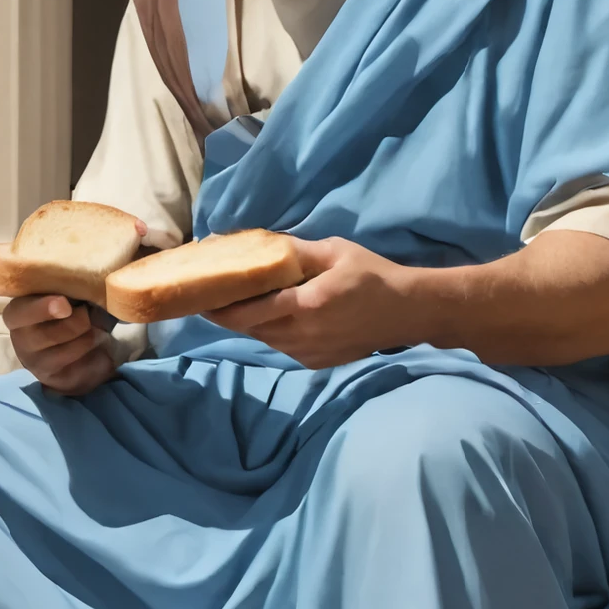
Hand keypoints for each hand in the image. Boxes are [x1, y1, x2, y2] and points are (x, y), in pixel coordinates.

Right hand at [2, 216, 145, 395]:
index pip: (18, 308)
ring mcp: (35, 360)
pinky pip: (75, 372)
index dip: (38, 307)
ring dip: (85, 340)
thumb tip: (141, 229)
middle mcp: (22, 335)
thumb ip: (101, 258)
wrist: (94, 341)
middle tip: (87, 318)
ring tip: (96, 330)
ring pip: (60, 352)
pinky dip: (93, 360)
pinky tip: (98, 351)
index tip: (65, 303)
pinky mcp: (53, 380)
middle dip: (69, 327)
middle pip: (37, 335)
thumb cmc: (83, 305)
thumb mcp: (87, 282)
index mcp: (23, 306)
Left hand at [205, 237, 421, 368]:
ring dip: (249, 325)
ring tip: (236, 306)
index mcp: (305, 305)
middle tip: (212, 298)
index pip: (248, 312)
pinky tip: (271, 318)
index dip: (220, 308)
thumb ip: (298, 252)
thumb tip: (262, 246)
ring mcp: (309, 353)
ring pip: (265, 340)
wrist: (408, 312)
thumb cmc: (373, 274)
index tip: (200, 297)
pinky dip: (272, 334)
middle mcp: (303, 334)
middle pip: (251, 328)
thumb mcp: (336, 251)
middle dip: (228, 316)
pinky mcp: (317, 362)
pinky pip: (283, 348)